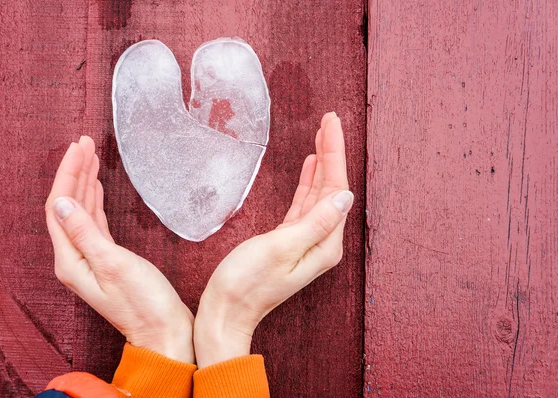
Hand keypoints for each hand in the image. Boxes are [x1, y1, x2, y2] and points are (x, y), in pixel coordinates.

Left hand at [45, 137, 193, 362]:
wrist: (164, 331)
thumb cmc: (144, 302)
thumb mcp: (113, 264)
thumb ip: (85, 232)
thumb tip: (61, 202)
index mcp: (71, 259)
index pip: (60, 207)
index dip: (68, 174)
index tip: (79, 148)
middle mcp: (75, 258)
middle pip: (68, 206)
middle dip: (76, 172)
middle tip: (86, 142)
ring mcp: (90, 259)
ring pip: (81, 211)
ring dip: (85, 183)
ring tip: (90, 155)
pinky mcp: (107, 259)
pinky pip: (94, 222)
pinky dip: (95, 201)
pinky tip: (97, 188)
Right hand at [194, 112, 352, 367]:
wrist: (225, 313)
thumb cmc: (247, 284)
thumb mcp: (280, 248)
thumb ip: (314, 222)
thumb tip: (345, 196)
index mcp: (324, 243)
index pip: (336, 188)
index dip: (334, 153)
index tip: (331, 123)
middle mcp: (321, 241)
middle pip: (331, 188)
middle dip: (331, 152)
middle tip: (329, 119)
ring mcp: (305, 241)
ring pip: (318, 193)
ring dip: (321, 164)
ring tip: (322, 136)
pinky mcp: (288, 240)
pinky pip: (304, 204)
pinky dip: (308, 183)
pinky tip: (310, 167)